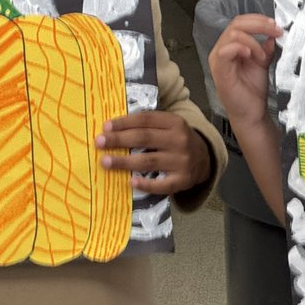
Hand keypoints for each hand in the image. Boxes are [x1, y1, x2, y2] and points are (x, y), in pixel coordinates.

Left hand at [97, 110, 211, 195]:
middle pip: (144, 138)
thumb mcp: (168, 126)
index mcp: (174, 123)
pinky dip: (146, 184)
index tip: (105, 127)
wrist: (205, 159)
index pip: (145, 120)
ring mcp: (182, 162)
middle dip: (119, 140)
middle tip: (99, 142)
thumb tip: (111, 128)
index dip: (124, 122)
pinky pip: (162, 185)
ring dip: (124, 162)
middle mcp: (179, 140)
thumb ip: (147, 125)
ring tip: (105, 162)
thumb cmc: (176, 140)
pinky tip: (130, 182)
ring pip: (148, 161)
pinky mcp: (182, 181)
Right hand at [207, 13, 281, 130]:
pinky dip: (241, 48)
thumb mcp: (263, 63)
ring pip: (232, 34)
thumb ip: (265, 48)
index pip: (240, 23)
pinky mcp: (219, 71)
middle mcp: (221, 50)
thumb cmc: (253, 91)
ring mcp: (218, 60)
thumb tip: (272, 34)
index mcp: (230, 46)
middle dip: (259, 25)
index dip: (259, 20)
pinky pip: (225, 50)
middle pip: (236, 24)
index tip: (276, 26)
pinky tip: (252, 55)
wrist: (251, 113)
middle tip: (275, 31)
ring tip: (263, 56)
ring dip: (253, 41)